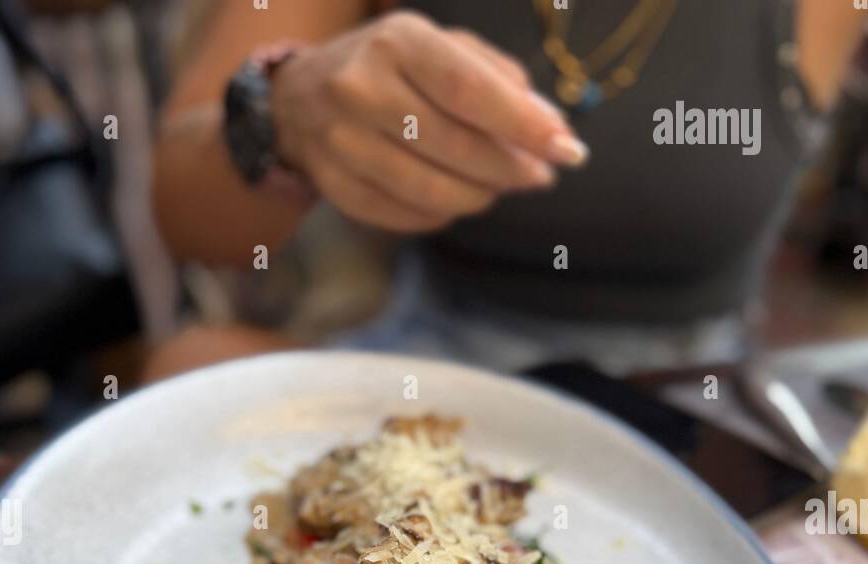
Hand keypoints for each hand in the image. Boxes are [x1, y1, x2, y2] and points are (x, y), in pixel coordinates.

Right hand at [270, 10, 586, 232]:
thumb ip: (499, 80)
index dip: (523, 125)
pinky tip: (454, 196)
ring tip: (497, 186)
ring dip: (480, 196)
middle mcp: (362, 88)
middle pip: (455, 147)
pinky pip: (407, 216)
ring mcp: (342, 142)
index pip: (469, 90)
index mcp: (398, 42)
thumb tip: (552, 127)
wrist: (299, 98)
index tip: (568, 149)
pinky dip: (442, 213)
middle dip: (510, 169)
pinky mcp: (335, 186)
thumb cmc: (391, 69)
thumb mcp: (440, 48)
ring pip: (432, 191)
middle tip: (539, 175)